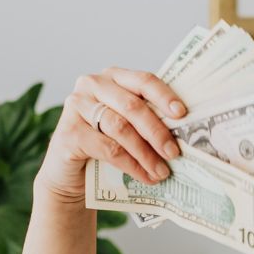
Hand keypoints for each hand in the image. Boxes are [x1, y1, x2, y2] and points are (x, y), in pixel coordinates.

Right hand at [35, 66, 186, 206]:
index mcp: (112, 77)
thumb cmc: (105, 146)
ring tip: (161, 172)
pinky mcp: (68, 132)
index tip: (182, 114)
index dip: (164, 96)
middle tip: (174, 153)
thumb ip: (147, 120)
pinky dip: (130, 165)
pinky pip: (107, 148)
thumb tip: (184, 133)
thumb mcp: (128, 128)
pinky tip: (144, 176)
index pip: (143, 80)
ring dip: (145, 153)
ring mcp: (77, 106)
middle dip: (157, 131)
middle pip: (132, 106)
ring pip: (120, 128)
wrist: (71, 174)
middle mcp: (92, 84)